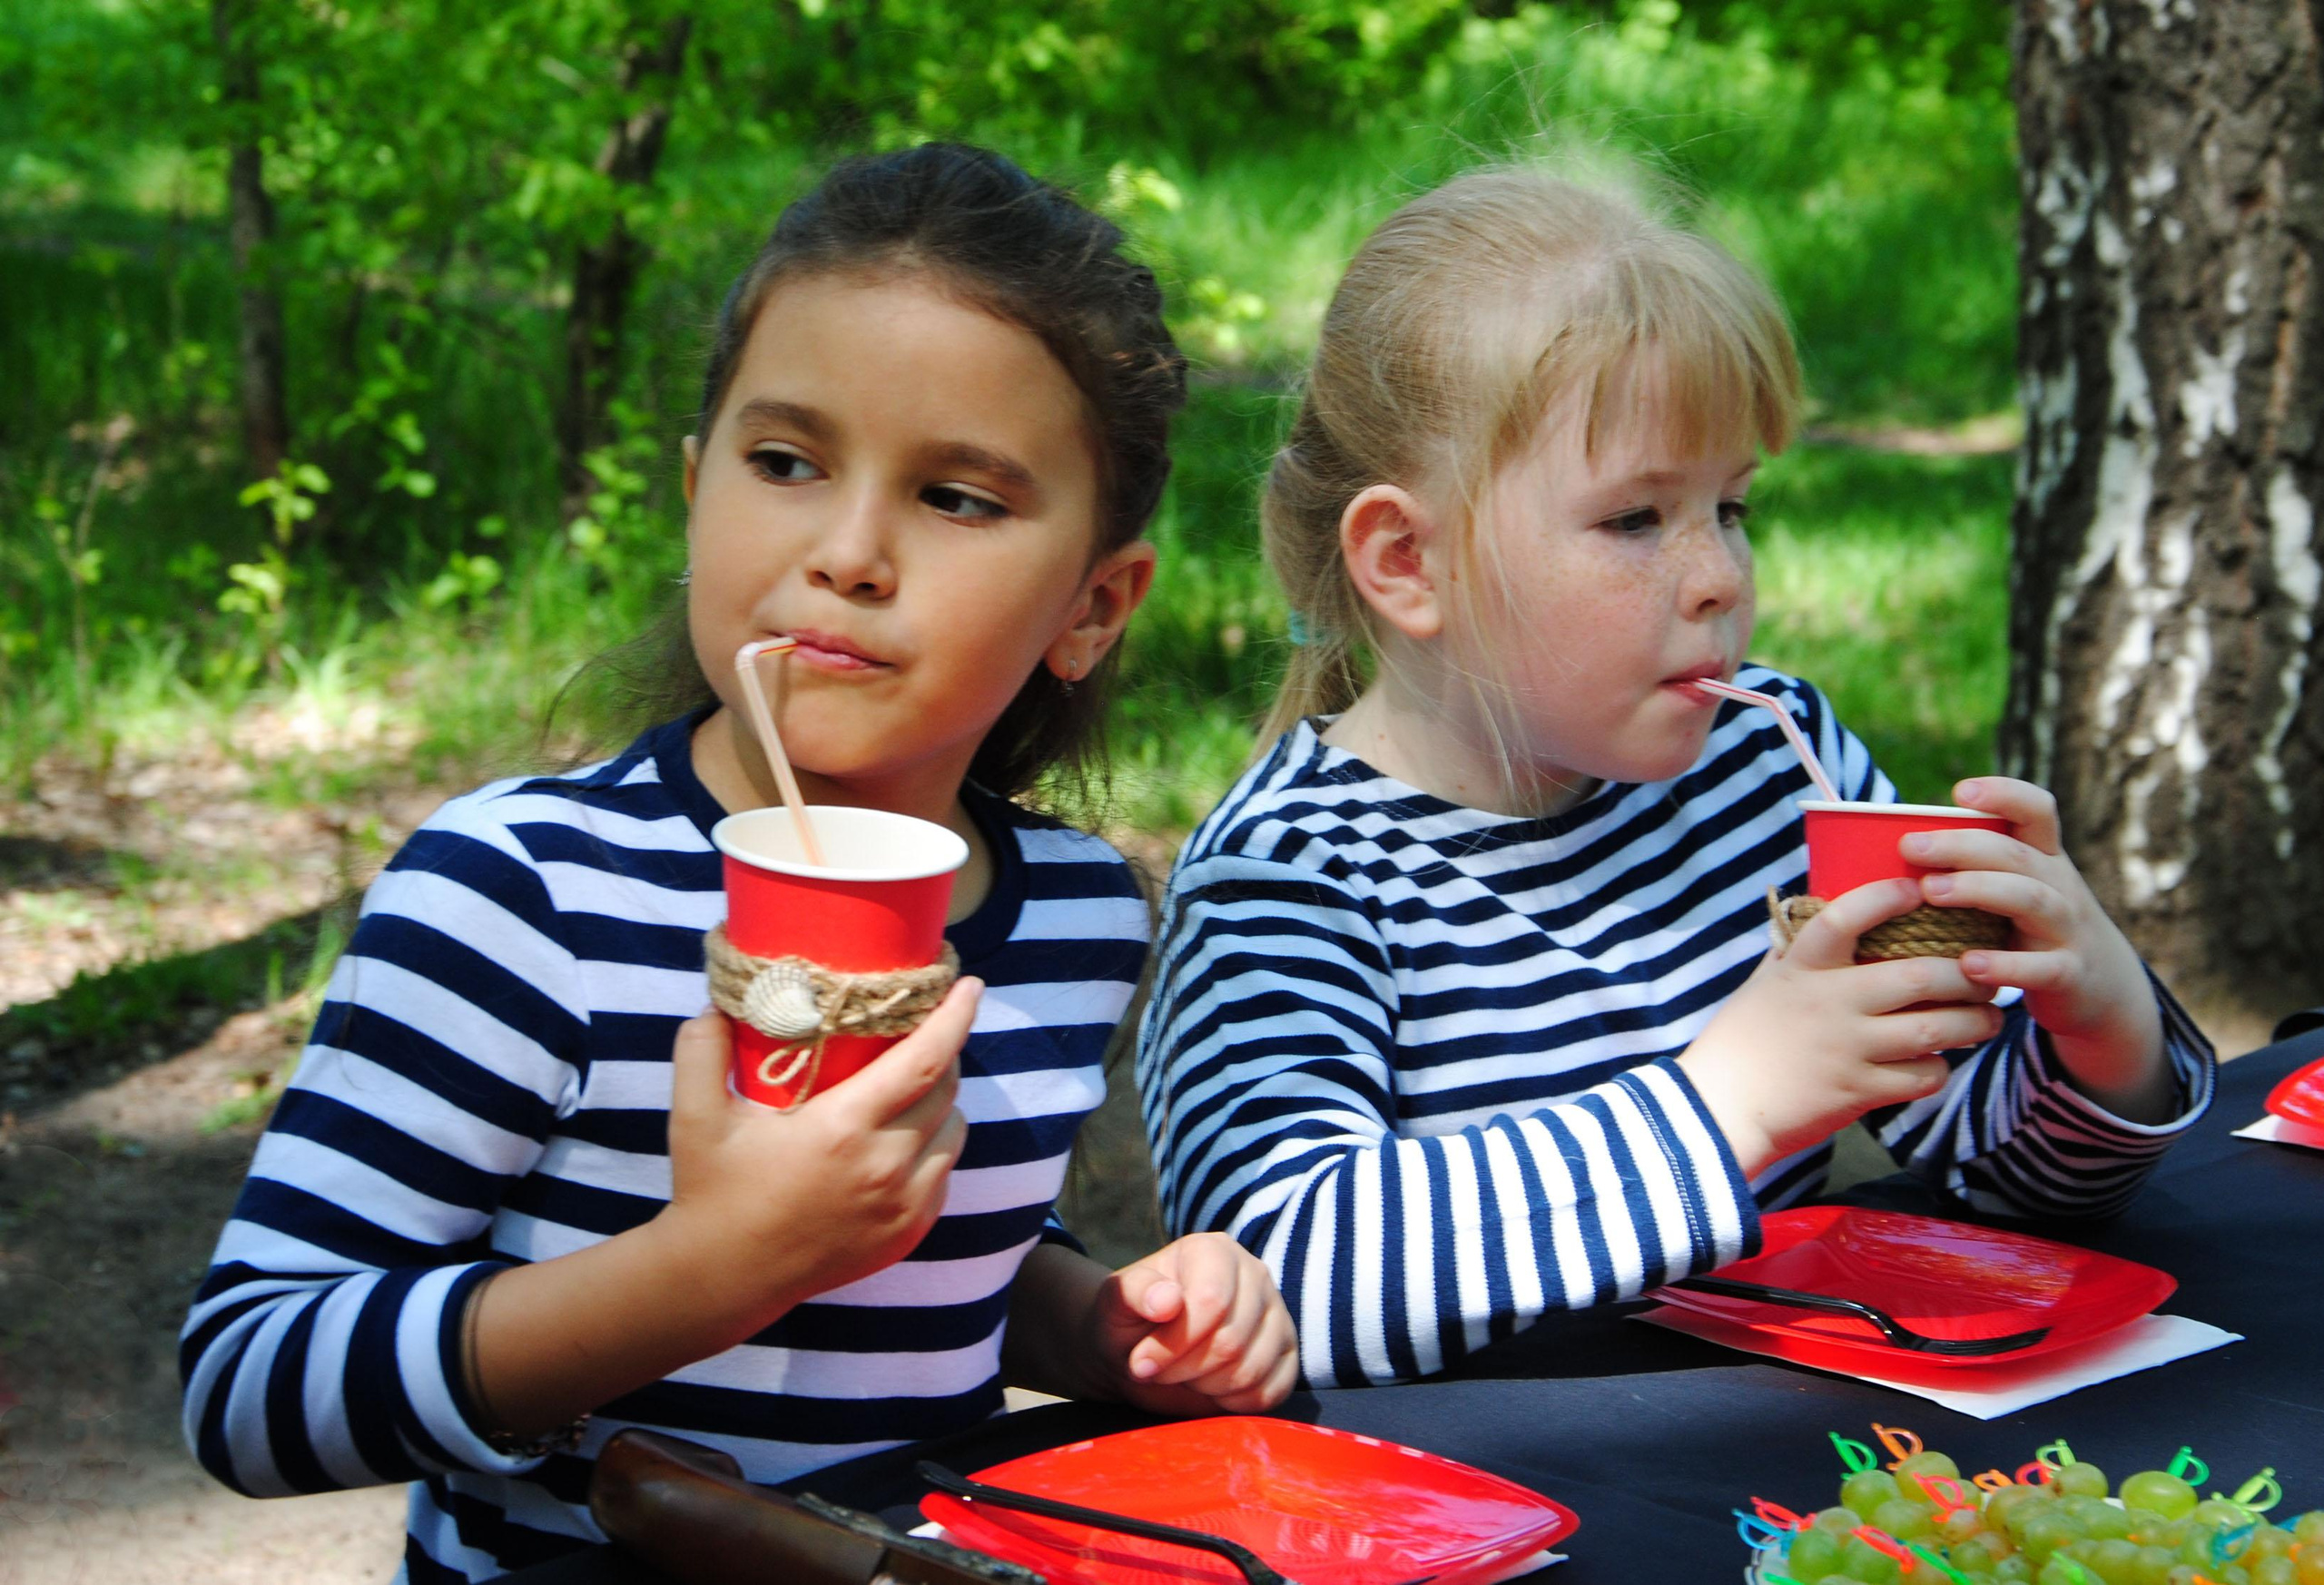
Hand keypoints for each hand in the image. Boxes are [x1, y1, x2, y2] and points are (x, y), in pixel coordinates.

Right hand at [654, 982, 979, 1336]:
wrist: (725, 1277)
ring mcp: (903, 1206)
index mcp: (843, 1128)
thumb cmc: (712, 1190)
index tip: (970, 985)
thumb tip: (718, 1003)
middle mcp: (885, 1167)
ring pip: (953, 1134)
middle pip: (946, 1091)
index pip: (924, 1060)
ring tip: (910, 1087)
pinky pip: (943, 1175)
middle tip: (924, 1031)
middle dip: (944, 1052)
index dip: (955, 1017)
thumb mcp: (695, 1116)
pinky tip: (902, 1141)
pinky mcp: (908, 1235)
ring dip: (942, 1102)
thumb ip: (701, 1050)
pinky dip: (933, 1149)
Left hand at [1085, 1233, 1296, 1415]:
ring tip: (1185, 1375)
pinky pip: (1271, 1392)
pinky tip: (1211, 1389)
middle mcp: (1255, 1274)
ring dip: (1207, 1387)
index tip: (1141, 1362)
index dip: (1173, 1344)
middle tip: (1160, 1371)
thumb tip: (1169, 1300)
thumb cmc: (1128, 1322)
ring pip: (1251, 1370)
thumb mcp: (1115, 1303)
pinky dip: (1234, 1403)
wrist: (1142, 1352)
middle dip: (1186, 1369)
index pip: (1211, 1302)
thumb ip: (1134, 1292)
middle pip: (1231, 1341)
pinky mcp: (1287, 1353)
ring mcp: (1277, 1314)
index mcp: (1213, 1250)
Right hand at [1679, 878, 2004, 1175]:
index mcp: (1801, 968)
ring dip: (1974, 1023)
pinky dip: (1940, 1069)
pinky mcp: (1858, 1091)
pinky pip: (1922, 1077)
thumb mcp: (1764, 982)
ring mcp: (1846, 1048)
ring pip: (1935, 1029)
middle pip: (1919, 976)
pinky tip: (1939, 1063)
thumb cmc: (1742, 1038)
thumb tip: (1819, 908)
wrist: (1721, 1107)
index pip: (1845, 918)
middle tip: (1985, 974)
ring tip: (1988, 1019)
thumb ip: (1796, 949)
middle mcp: (1828, 1003)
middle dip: (1965, 974)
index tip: (1918, 890)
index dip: (1886, 898)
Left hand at [1905, 777, 2171, 1119]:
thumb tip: (1881, 850)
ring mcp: (2068, 929)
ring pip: (2031, 899)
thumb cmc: (2030, 931)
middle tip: (1910, 846)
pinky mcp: (2069, 974)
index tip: (1960, 791)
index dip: (2004, 793)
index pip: (2037, 811)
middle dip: (1962, 845)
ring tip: (1931, 892)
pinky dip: (2005, 966)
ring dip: (1978, 890)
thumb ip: (1969, 871)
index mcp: (2043, 858)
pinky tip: (1969, 964)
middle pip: (2016, 854)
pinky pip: (2041, 967)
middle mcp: (2059, 886)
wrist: (2101, 990)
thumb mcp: (2012, 893)